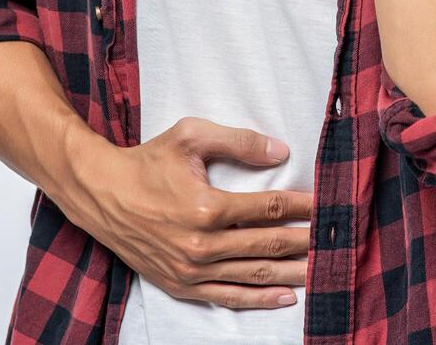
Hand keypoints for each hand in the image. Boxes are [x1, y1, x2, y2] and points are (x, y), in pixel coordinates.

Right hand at [57, 116, 312, 309]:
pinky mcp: (181, 284)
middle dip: (305, 241)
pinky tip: (286, 296)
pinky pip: (228, 296)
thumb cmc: (147, 161)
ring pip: (254, 275)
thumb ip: (237, 140)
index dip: (300, 206)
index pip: (268, 209)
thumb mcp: (190, 136)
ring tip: (322, 269)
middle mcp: (202, 245)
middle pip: (268, 245)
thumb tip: (279, 151)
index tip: (323, 204)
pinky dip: (259, 300)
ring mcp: (192, 270)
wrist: (101, 193)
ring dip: (292, 273)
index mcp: (207, 207)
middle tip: (334, 238)